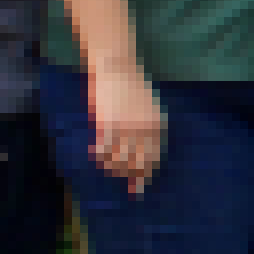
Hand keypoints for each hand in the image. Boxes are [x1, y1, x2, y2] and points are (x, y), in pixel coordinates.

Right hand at [82, 68, 167, 195]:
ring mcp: (126, 128)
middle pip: (137, 163)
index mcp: (158, 125)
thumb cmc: (132, 87)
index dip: (144, 174)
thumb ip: (148, 131)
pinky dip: (99, 155)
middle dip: (128, 174)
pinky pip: (103, 149)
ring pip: (119, 160)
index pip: (153, 159)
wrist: (117, 66)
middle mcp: (144, 130)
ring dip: (112, 166)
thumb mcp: (149, 109)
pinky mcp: (107, 124)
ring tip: (106, 164)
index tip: (137, 188)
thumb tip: (143, 154)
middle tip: (120, 178)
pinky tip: (95, 153)